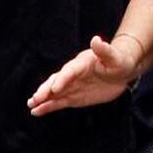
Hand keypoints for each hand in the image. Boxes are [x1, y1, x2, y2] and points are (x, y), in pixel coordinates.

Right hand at [29, 23, 152, 113]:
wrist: (121, 71)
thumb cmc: (119, 61)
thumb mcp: (114, 57)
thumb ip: (104, 50)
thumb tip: (96, 40)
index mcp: (81, 63)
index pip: (69, 71)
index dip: (62, 79)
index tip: (55, 89)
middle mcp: (72, 74)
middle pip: (56, 81)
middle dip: (46, 90)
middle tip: (36, 98)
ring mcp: (71, 86)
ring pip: (54, 93)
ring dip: (42, 99)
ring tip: (31, 105)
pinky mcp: (73, 97)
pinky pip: (59, 102)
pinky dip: (48, 107)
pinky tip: (36, 111)